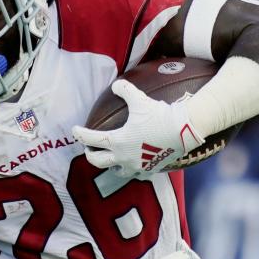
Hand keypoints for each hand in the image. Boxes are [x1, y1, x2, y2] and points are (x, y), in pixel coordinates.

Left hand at [73, 80, 203, 177]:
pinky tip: (133, 165)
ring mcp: (136, 167)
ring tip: (110, 159)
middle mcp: (123, 157)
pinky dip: (132, 170)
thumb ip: (124, 90)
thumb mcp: (139, 99)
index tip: (74, 130)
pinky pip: (136, 174)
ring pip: (116, 171)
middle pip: (98, 161)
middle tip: (89, 148)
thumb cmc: (159, 115)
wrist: (183, 131)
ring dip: (110, 165)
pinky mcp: (149, 170)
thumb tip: (115, 85)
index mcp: (117, 142)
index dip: (80, 134)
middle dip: (90, 155)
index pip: (91, 139)